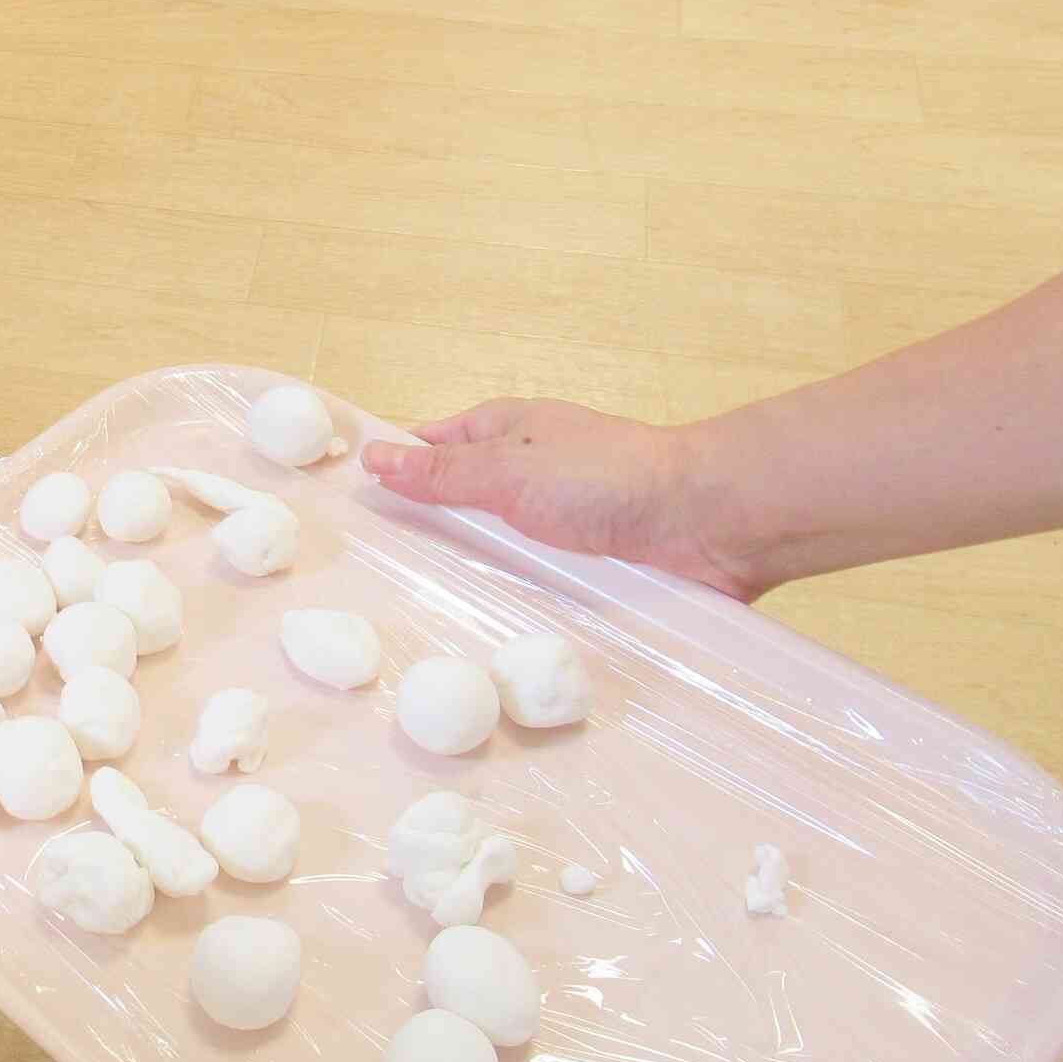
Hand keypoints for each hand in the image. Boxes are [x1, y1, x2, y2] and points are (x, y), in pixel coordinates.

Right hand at [361, 399, 759, 599]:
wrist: (709, 520)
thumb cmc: (605, 479)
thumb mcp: (508, 470)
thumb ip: (442, 473)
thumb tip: (374, 458)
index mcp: (506, 431)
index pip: (432, 446)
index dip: (396, 472)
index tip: (353, 513)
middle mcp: (532, 471)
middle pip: (464, 504)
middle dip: (434, 536)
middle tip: (381, 580)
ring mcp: (562, 520)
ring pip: (503, 549)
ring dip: (483, 574)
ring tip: (430, 619)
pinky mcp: (592, 563)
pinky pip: (543, 582)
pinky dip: (525, 598)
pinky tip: (498, 631)